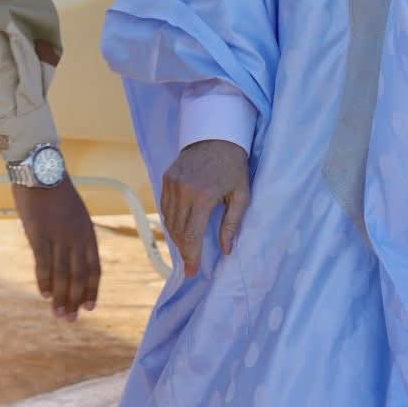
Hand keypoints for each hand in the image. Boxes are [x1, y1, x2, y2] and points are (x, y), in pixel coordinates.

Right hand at [12, 179, 99, 320]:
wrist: (41, 170)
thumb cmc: (55, 190)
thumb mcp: (75, 212)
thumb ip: (75, 234)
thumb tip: (71, 257)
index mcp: (87, 232)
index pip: (94, 268)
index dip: (91, 289)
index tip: (89, 307)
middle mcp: (77, 237)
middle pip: (78, 276)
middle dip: (75, 300)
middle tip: (71, 319)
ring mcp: (59, 236)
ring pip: (62, 275)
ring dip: (61, 297)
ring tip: (58, 314)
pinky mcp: (40, 234)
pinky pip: (44, 264)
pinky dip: (44, 281)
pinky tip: (44, 294)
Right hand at [161, 139, 249, 277]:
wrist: (216, 134)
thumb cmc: (233, 166)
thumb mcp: (242, 195)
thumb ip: (233, 223)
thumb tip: (226, 250)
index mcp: (203, 196)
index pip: (192, 235)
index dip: (191, 256)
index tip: (192, 272)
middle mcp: (183, 191)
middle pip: (178, 231)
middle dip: (184, 251)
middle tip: (190, 265)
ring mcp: (171, 183)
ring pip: (168, 221)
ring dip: (176, 238)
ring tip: (187, 249)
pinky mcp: (166, 178)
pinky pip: (165, 207)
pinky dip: (171, 221)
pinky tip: (180, 229)